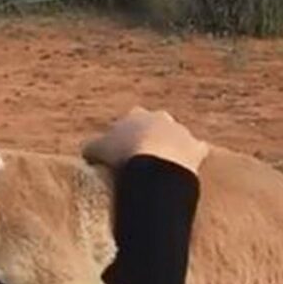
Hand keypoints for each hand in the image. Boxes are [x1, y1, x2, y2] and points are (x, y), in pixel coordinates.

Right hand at [83, 107, 208, 173]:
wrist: (156, 166)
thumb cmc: (124, 155)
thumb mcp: (97, 149)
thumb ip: (91, 146)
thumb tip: (85, 150)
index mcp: (137, 114)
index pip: (130, 117)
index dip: (125, 132)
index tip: (121, 146)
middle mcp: (161, 118)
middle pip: (155, 123)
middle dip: (151, 134)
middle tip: (143, 154)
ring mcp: (181, 132)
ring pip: (177, 136)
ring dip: (171, 146)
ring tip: (163, 165)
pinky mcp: (196, 148)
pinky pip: (197, 150)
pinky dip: (192, 157)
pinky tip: (185, 168)